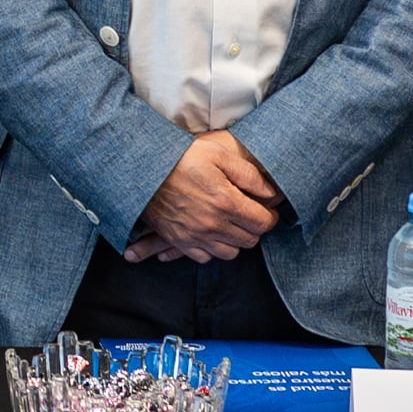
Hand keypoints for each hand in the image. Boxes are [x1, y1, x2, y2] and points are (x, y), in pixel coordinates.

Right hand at [123, 131, 284, 263]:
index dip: (269, 216)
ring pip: (230, 253)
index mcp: (226, 201)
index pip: (263, 223)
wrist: (142, 169)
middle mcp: (212, 224)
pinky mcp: (179, 240)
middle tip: (248, 214)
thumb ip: (249, 174)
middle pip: (249, 240)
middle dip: (254, 228)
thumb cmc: (181, 157)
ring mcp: (195, 235)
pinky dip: (211, 249)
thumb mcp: (218, 154)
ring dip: (234, 240)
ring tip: (230, 224)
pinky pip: (205, 257)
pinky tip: (210, 233)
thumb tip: (270, 193)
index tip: (265, 209)